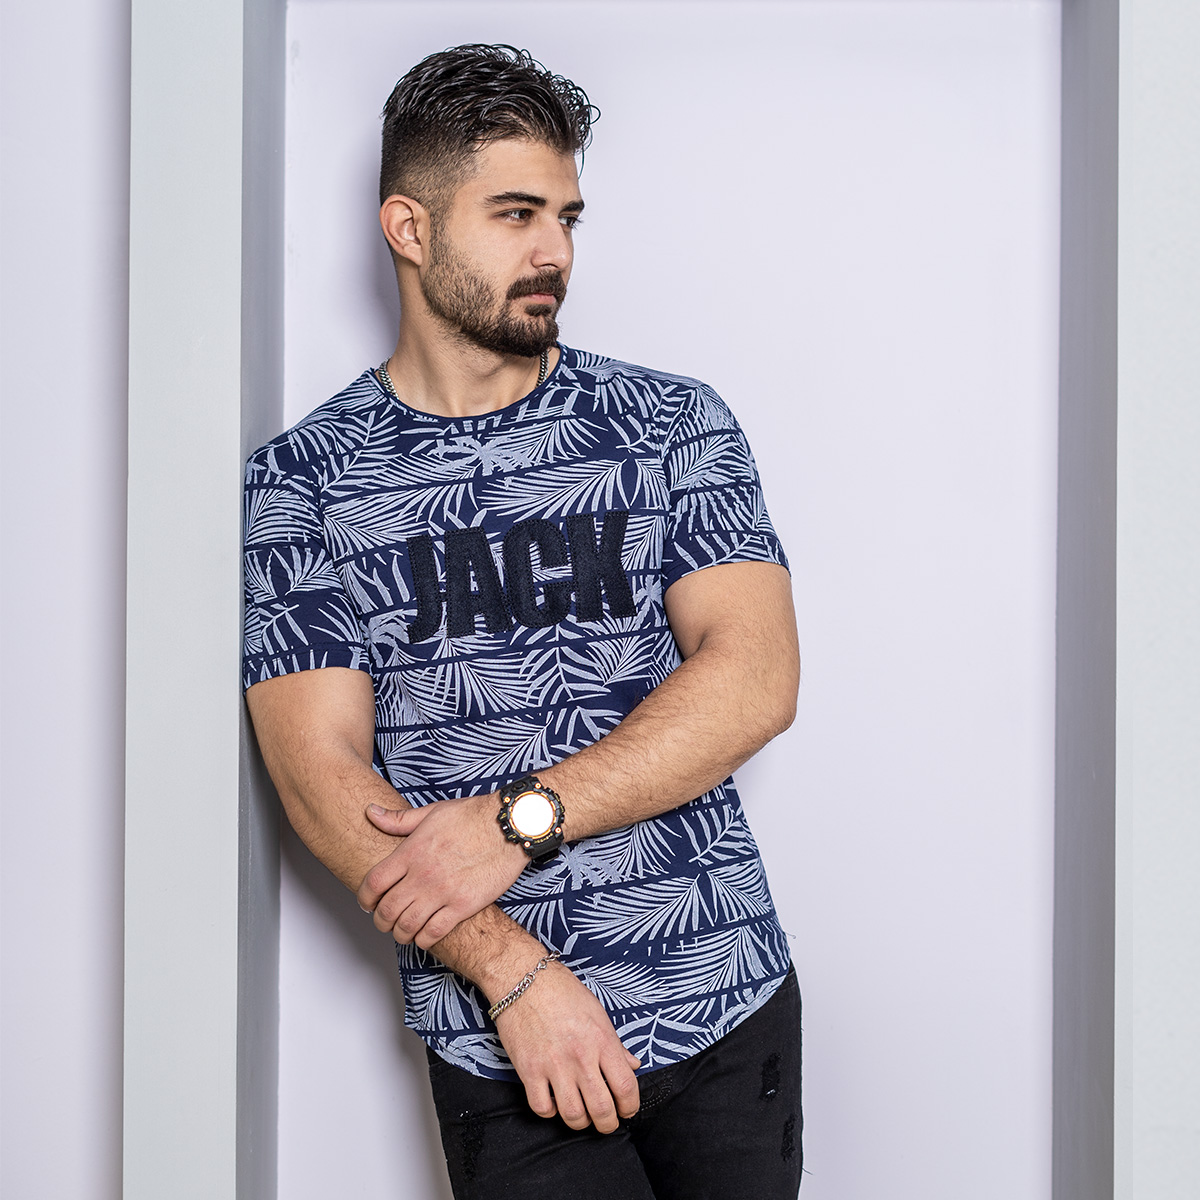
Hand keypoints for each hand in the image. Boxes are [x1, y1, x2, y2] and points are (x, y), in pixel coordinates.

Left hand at [357, 796, 526, 948]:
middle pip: (387, 910)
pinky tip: (424, 935)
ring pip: (407, 926)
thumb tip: (371, 812)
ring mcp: (443, 892)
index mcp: (412, 851)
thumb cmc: (473, 816)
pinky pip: (434, 932)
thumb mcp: (432, 812)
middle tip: (383, 921)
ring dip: (400, 933)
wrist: (509, 827)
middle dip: (380, 920)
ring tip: (402, 931)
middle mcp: (423, 874)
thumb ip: (398, 819)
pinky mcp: (463, 905)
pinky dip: (423, 939)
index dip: (364, 898)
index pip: (374, 883)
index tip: (366, 903)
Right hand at [493, 959, 641, 1133]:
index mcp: (602, 1041)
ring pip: (573, 1116)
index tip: (627, 1109)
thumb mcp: (598, 1013)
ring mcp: (554, 1066)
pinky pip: (542, 1108)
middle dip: (608, 1123)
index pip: (626, 1087)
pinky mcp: (529, 1070)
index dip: (630, 1106)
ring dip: (581, 1122)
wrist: (523, 979)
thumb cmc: (562, 991)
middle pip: (602, 1110)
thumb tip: (632, 1065)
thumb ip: (616, 1044)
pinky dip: (550, 1111)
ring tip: (582, 1114)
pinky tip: (554, 1101)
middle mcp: (580, 1057)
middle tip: (606, 1121)